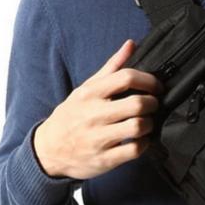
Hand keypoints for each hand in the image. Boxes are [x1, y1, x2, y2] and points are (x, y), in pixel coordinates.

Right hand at [33, 39, 163, 179]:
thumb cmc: (72, 116)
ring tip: (147, 123)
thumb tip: (131, 44)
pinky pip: (134, 150)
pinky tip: (141, 140)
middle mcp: (93, 114)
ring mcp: (98, 138)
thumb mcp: (86, 89)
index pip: (126, 78)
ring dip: (150, 124)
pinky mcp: (104, 159)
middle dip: (153, 103)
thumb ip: (111, 67)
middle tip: (154, 105)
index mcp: (90, 93)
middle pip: (137, 104)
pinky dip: (144, 144)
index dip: (148, 81)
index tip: (156, 87)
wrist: (48, 150)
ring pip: (138, 127)